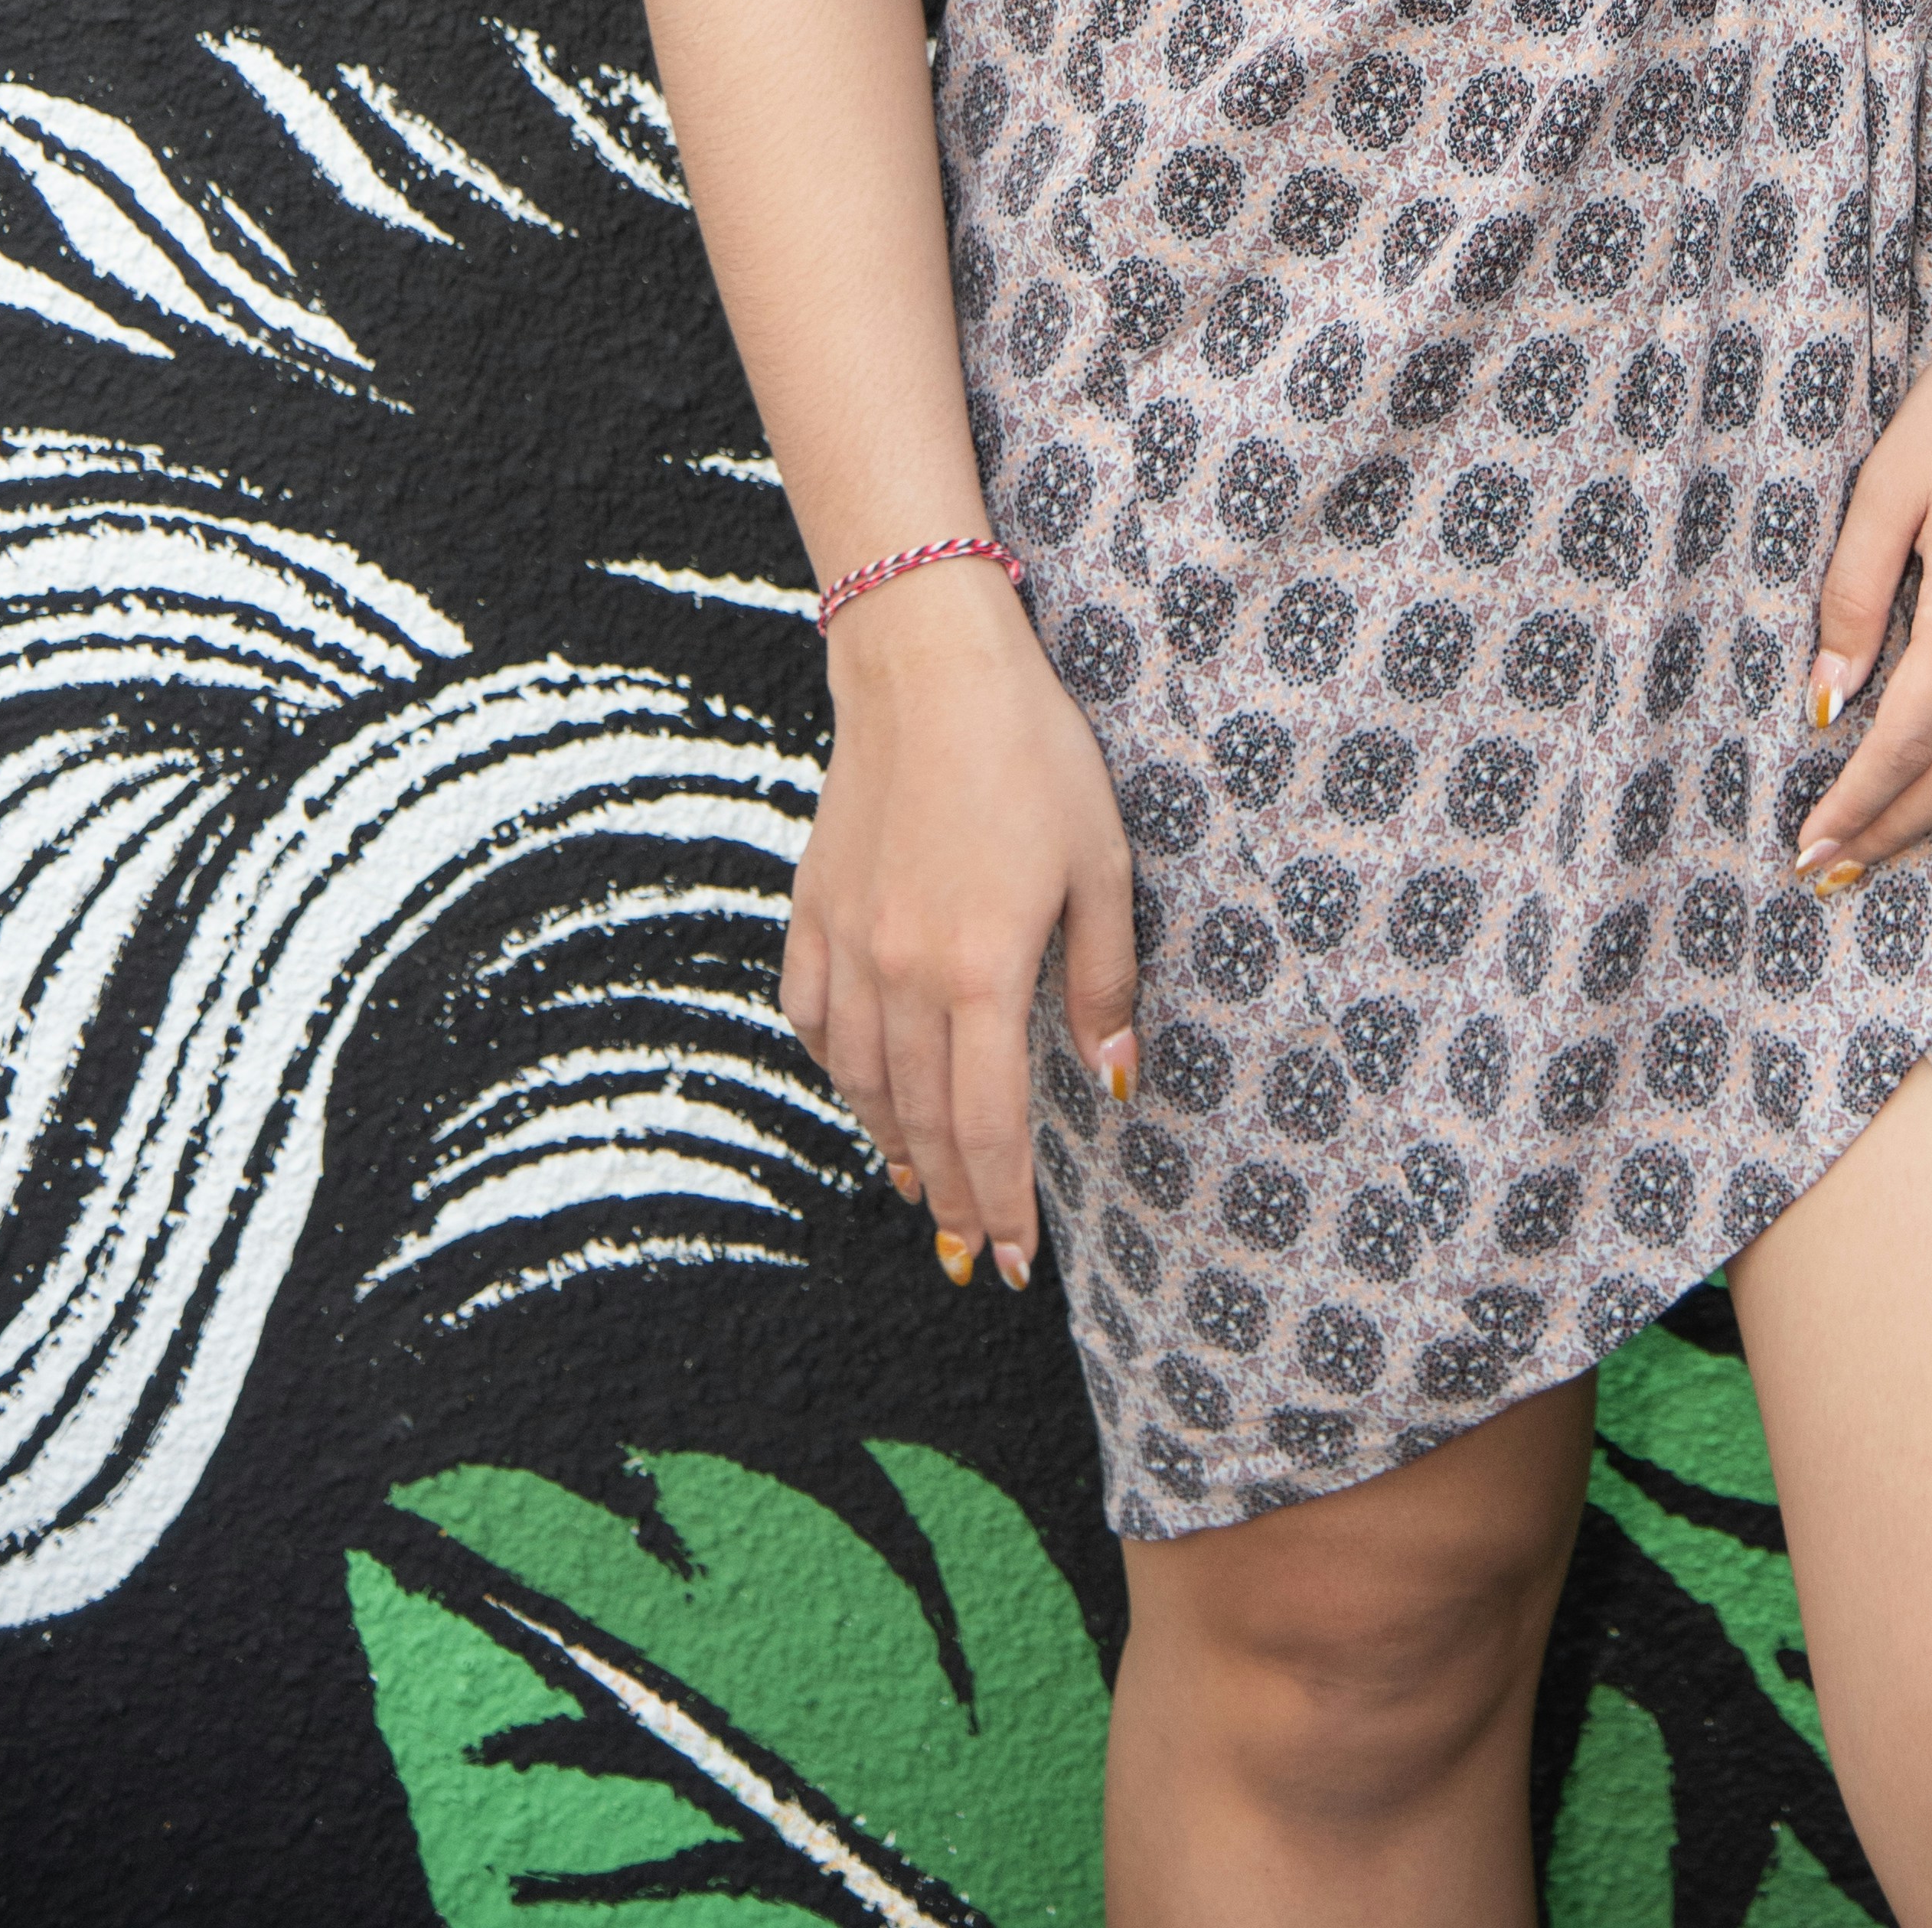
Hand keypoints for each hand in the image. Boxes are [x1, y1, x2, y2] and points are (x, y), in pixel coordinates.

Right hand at [778, 556, 1140, 1288]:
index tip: (1015, 1262)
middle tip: (971, 1257)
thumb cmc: (1032, 755)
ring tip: (923, 1192)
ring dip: (896, 1148)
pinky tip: (863, 1090)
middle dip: (952, 1200)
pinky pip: (817, 1020)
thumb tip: (1115, 1080)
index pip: (990, 1126)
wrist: (929, 668)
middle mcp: (903, 975)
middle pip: (924, 1123)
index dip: (1003, 1204)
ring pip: (865, 1084)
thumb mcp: (1100, 864)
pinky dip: (840, 1072)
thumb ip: (1102, 980)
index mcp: (980, 971)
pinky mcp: (816, 911)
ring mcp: (850, 945)